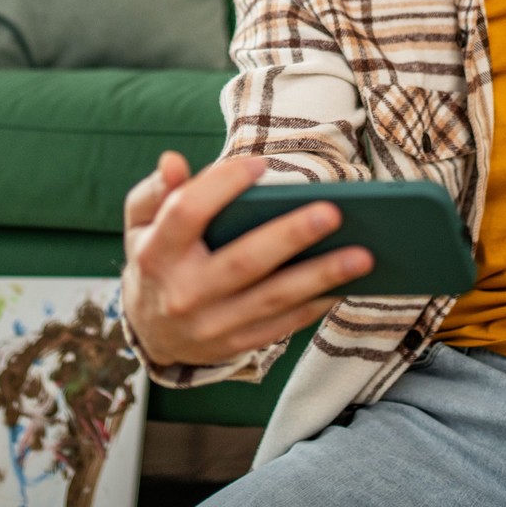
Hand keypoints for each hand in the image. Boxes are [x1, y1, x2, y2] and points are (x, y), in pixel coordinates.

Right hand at [121, 151, 373, 367]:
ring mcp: (210, 325)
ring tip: (363, 255)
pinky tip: (345, 284)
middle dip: (290, 237)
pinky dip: (315, 306)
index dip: (221, 186)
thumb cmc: (156, 257)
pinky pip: (281, 326)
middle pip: (242, 262)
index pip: (187, 214)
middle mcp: (182, 292)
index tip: (259, 164)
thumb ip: (157, 190)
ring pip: (271, 299)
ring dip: (320, 277)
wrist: (149, 329)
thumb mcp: (142, 221)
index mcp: (155, 252)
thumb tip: (172, 161)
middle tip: (333, 212)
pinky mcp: (234, 345)